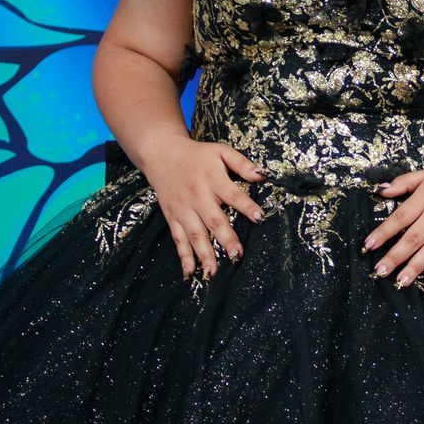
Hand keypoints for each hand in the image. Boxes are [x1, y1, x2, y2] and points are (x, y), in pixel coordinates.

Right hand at [135, 137, 265, 278]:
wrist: (161, 153)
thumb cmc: (197, 155)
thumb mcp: (220, 151)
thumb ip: (241, 163)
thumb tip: (262, 175)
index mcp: (212, 179)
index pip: (232, 194)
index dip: (246, 206)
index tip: (259, 217)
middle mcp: (197, 196)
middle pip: (213, 220)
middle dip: (225, 239)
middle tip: (236, 255)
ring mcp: (183, 209)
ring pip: (195, 234)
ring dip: (204, 254)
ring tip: (214, 272)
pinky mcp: (172, 217)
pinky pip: (178, 239)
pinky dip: (183, 256)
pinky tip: (190, 272)